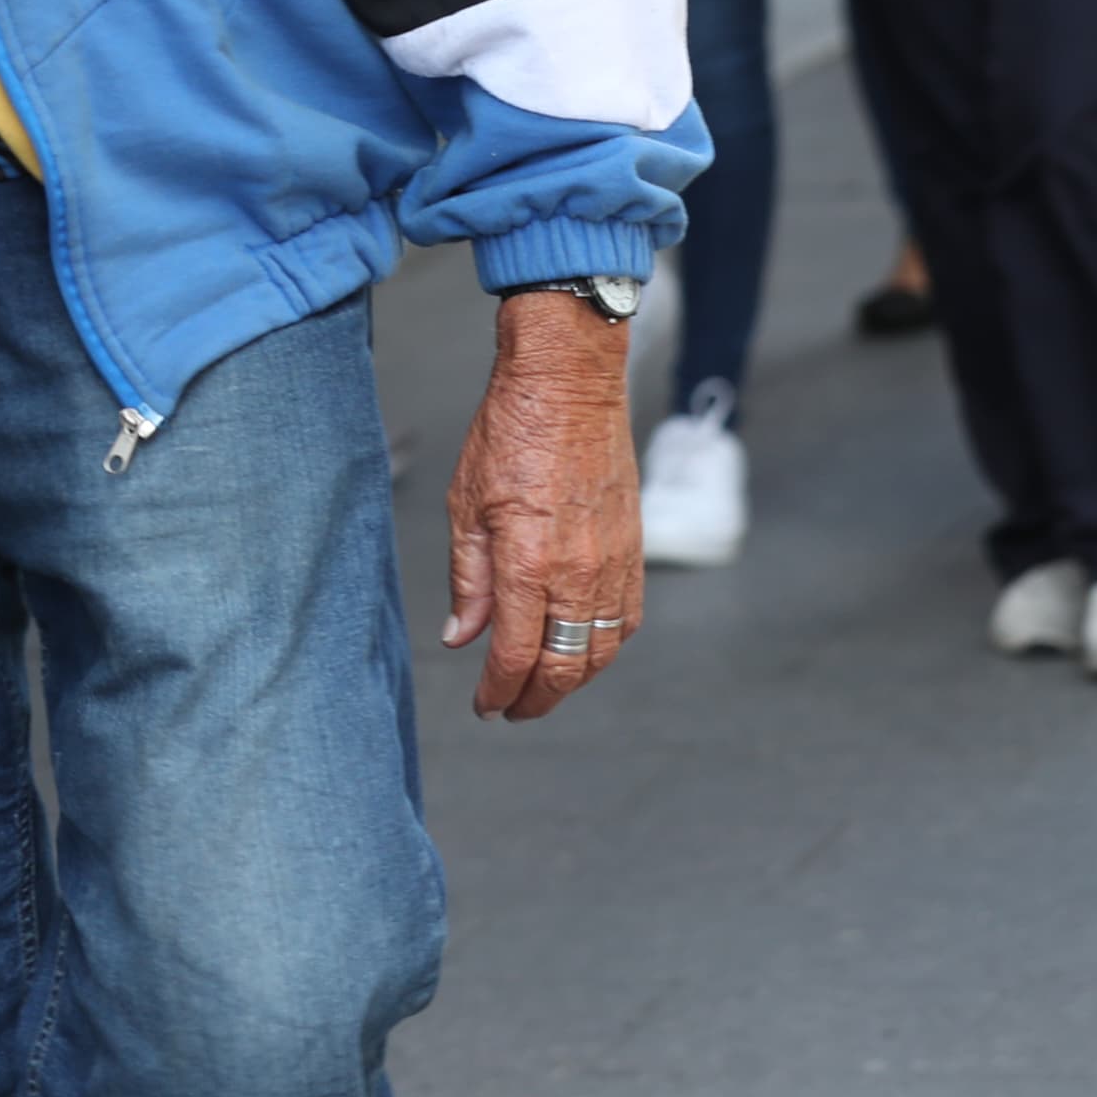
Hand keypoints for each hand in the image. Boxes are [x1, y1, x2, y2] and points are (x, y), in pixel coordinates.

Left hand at [442, 294, 641, 720]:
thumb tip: (461, 638)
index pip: (517, 654)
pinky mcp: (635, 550)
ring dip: (572, 680)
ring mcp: (614, 564)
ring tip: (542, 688)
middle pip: (566, 667)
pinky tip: (580, 648)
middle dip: (537, 700)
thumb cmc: (509, 435)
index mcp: (529, 562)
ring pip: (600, 650)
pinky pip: (625, 620)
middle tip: (511, 709)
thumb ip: (468, 579)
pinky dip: (602, 646)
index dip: (498, 690)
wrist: (570, 387)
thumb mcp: (465, 505)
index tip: (484, 705)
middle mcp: (579, 572)